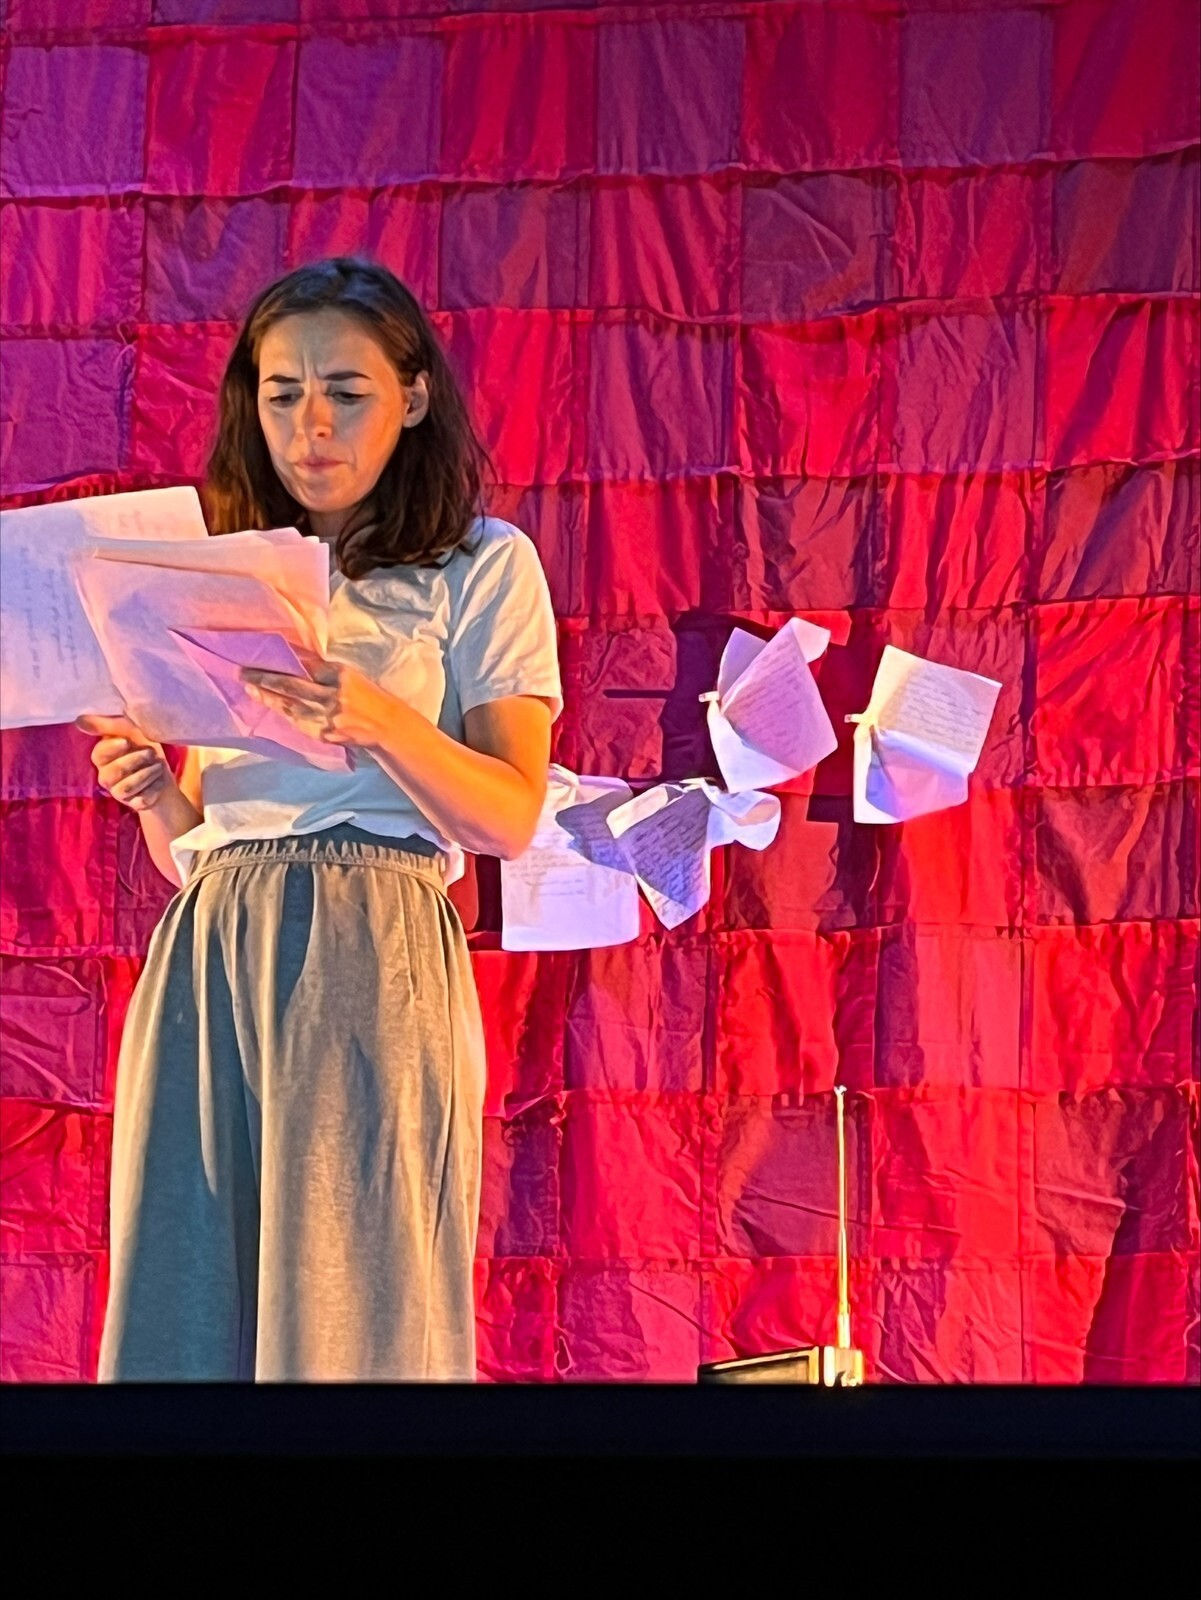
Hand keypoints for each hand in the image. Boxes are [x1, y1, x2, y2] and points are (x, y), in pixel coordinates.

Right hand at [76, 714, 172, 812]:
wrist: (164, 776)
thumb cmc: (145, 750)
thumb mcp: (133, 731)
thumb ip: (109, 725)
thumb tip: (79, 720)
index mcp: (104, 757)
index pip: (98, 754)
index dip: (111, 748)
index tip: (126, 742)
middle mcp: (106, 776)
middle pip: (112, 772)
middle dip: (135, 760)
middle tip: (150, 753)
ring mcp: (117, 792)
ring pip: (126, 787)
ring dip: (146, 774)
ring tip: (157, 766)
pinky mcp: (132, 804)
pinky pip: (140, 799)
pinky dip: (154, 788)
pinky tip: (158, 782)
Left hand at [240, 655, 386, 748]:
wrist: (385, 725)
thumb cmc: (366, 696)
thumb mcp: (349, 676)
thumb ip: (322, 670)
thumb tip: (292, 658)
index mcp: (340, 675)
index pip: (305, 665)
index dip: (282, 661)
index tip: (262, 654)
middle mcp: (334, 694)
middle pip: (292, 685)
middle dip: (266, 678)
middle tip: (244, 672)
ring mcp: (328, 717)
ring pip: (290, 706)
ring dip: (268, 697)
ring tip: (250, 688)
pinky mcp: (325, 734)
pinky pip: (298, 722)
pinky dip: (283, 713)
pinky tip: (270, 705)